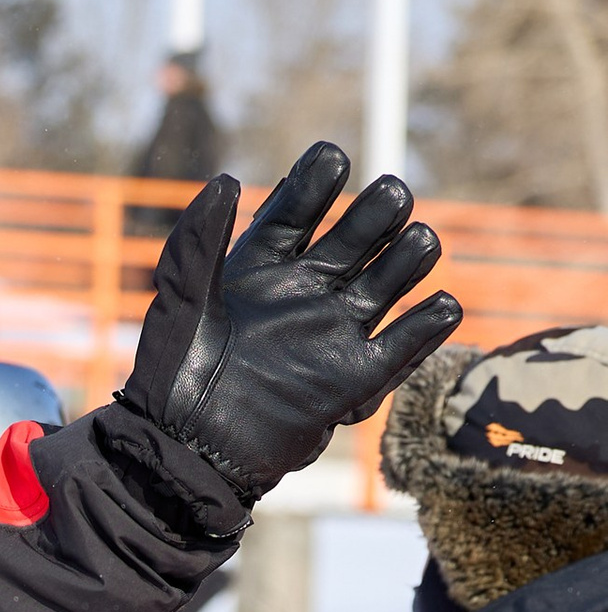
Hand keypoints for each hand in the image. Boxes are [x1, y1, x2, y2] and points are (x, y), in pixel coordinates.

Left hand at [117, 141, 460, 504]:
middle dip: (381, 209)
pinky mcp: (354, 377)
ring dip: (412, 254)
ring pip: (392, 276)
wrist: (187, 452)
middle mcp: (307, 290)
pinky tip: (439, 305)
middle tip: (388, 200)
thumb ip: (199, 240)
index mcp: (264, 266)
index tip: (332, 160)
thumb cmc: (172, 377)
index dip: (318, 180)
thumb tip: (228, 179)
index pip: (301, 207)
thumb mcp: (179, 301)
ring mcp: (334, 330)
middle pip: (360, 232)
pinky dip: (430, 322)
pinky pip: (405, 343)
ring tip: (413, 243)